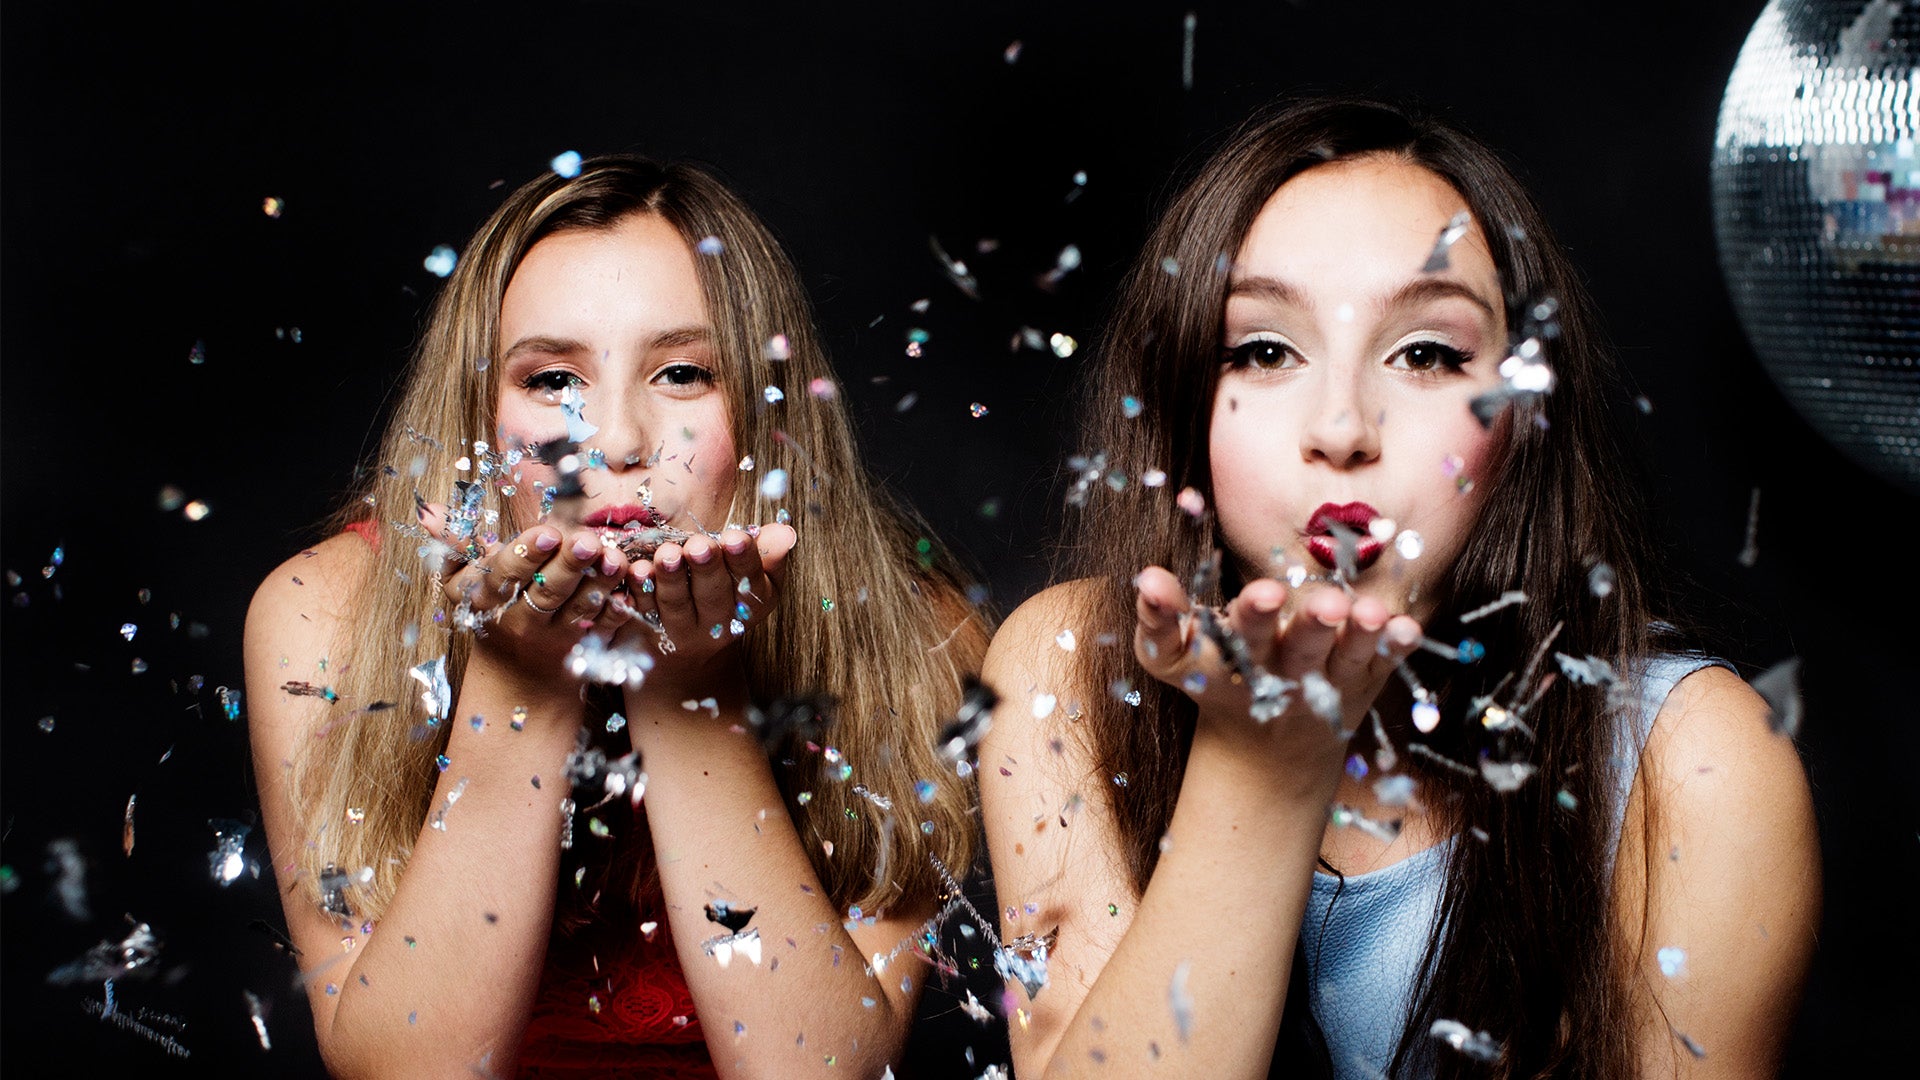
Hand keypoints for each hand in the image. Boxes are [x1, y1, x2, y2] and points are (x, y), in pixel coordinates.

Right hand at [420, 505, 634, 687]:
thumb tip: (428, 510)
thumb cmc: (491, 614)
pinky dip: (621, 610)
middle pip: (547, 591)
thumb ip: (454, 545)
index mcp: (488, 600)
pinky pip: (607, 630)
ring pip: (580, 609)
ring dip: (600, 583)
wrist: (517, 683)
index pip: (504, 576)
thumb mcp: (464, 585)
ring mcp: (556, 638)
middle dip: (569, 565)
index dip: (525, 554)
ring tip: (615, 558)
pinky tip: (634, 587)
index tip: (547, 532)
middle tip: (588, 541)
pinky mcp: (587, 650)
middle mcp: (521, 621)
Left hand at [616, 523, 795, 700]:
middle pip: (712, 596)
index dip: (743, 560)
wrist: (688, 661)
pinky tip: (635, 571)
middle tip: (700, 545)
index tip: (736, 537)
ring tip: (667, 554)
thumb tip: (785, 532)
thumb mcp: (754, 582)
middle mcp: (717, 624)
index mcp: (749, 606)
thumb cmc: (725, 599)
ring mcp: (680, 631)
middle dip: (707, 569)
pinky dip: (637, 592)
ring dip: (671, 579)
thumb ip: (766, 556)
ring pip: (675, 605)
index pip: (750, 582)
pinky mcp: (646, 632)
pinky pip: (641, 612)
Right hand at [1133, 566, 1421, 790]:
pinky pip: (1382, 665)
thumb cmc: (1217, 678)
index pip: (1235, 640)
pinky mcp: (1362, 682)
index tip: (1259, 594)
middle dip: (1309, 627)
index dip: (1249, 619)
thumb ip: (1160, 618)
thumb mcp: (1175, 658)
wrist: (1269, 748)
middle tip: (1325, 602)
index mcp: (1232, 666)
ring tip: (1369, 611)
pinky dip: (1396, 649)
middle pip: (1297, 653)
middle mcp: (1281, 677)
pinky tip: (1408, 626)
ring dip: (1359, 637)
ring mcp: (1326, 682)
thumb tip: (1147, 577)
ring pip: (1345, 660)